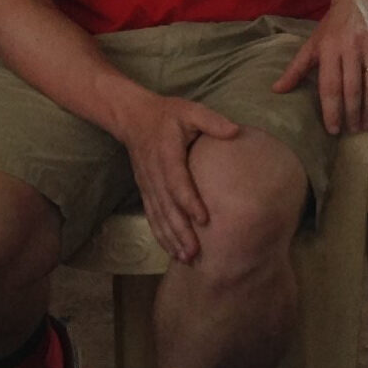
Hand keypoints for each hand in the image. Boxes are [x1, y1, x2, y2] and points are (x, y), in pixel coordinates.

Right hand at [115, 93, 242, 263]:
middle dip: (180, 231)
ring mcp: (147, 184)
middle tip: (195, 252)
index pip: (177, 182)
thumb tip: (235, 131)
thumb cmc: (168, 114)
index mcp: (166, 155)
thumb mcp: (190, 110)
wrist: (132, 117)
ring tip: (185, 258)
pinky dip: (160, 234)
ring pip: (158, 215)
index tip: (204, 219)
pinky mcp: (146, 189)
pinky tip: (172, 250)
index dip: (189, 201)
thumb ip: (211, 121)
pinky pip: (152, 215)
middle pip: (167, 207)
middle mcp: (154, 174)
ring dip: (170, 238)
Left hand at [272, 0, 367, 134]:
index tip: (333, 129)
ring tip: (367, 125)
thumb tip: (276, 90)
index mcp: (329, 48)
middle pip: (353, 89)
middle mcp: (352, 46)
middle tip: (353, 131)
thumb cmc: (335, 24)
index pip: (330, 86)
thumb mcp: (313, 43)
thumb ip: (297, 68)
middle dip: (353, 114)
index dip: (332, 111)